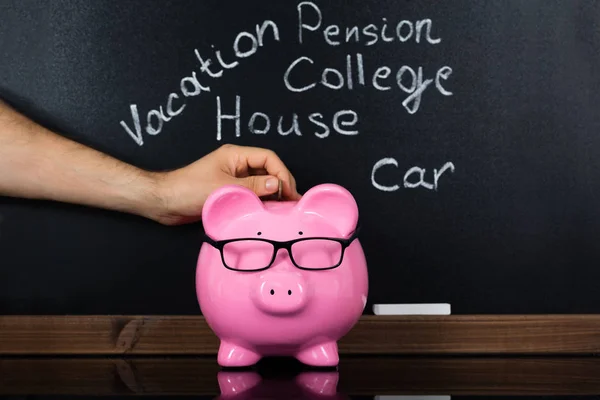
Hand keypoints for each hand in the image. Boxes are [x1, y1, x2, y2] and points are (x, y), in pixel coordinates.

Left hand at [151, 144, 300, 224]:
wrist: (165, 203)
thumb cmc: (189, 190)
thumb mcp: (225, 187)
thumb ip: (253, 186)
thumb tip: (277, 184)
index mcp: (236, 155)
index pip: (269, 158)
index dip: (282, 174)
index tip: (289, 193)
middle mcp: (237, 164)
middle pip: (268, 169)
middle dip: (281, 184)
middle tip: (291, 204)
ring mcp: (233, 178)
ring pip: (261, 183)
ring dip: (272, 195)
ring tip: (283, 211)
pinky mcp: (229, 192)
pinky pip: (252, 194)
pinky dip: (262, 202)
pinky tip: (267, 214)